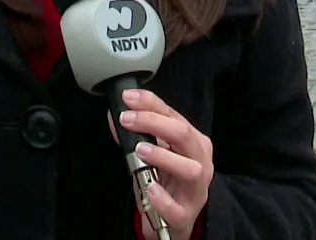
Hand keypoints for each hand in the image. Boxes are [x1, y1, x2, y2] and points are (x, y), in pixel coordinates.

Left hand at [110, 89, 212, 239]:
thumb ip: (138, 134)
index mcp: (194, 142)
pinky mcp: (185, 214)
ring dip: (163, 156)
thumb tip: (115, 115)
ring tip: (140, 150)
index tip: (128, 97)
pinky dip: (163, 199)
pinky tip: (150, 188)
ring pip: (190, 169)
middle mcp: (200, 161)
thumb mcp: (155, 153)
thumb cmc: (168, 180)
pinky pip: (177, 209)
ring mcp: (196, 189)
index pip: (174, 115)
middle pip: (185, 135)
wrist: (176, 218)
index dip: (150, 103)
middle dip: (154, 123)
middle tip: (127, 119)